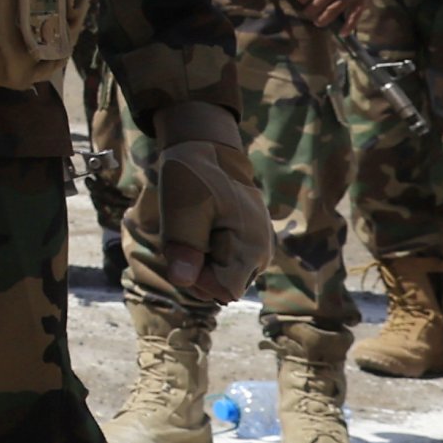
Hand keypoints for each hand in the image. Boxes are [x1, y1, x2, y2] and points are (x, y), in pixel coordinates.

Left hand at [132, 110, 273, 305]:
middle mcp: (260, 256)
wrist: (208, 152)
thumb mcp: (183, 208)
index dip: (199, 278)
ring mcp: (255, 252)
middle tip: (187, 233)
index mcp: (251, 247)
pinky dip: (205, 253)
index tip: (185, 249)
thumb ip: (184, 245)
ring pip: (220, 278)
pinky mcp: (246, 248)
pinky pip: (221, 265)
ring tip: (195, 228)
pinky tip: (202, 230)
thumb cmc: (195, 177)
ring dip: (199, 261)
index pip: (225, 290)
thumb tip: (182, 281)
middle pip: (220, 288)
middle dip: (196, 269)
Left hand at [294, 0, 378, 29]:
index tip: (301, 1)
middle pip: (317, 5)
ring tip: (318, 22)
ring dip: (323, 20)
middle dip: (310, 12)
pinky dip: (348, 27)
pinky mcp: (360, 1)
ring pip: (332, 12)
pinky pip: (354, 17)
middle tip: (308, 14)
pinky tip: (342, 33)